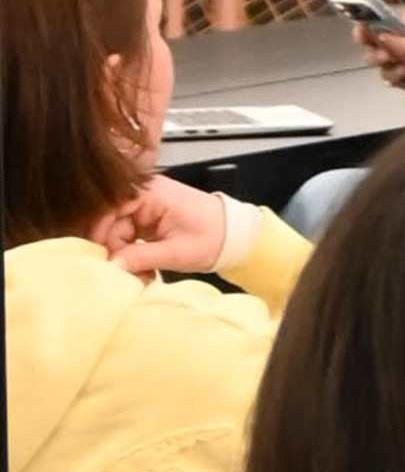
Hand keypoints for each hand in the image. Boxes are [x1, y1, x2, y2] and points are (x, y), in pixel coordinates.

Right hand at [94, 176, 232, 280]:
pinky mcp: (149, 219)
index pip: (109, 208)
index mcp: (150, 193)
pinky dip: (134, 256)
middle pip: (111, 223)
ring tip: (142, 278)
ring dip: (126, 258)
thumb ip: (140, 257)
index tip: (102, 258)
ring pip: (118, 234)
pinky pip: (130, 237)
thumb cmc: (214, 237)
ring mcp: (146, 207)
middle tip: (126, 276)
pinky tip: (146, 272)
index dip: (100, 233)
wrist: (237, 236)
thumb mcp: (176, 252)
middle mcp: (144, 195)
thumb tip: (111, 266)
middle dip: (116, 252)